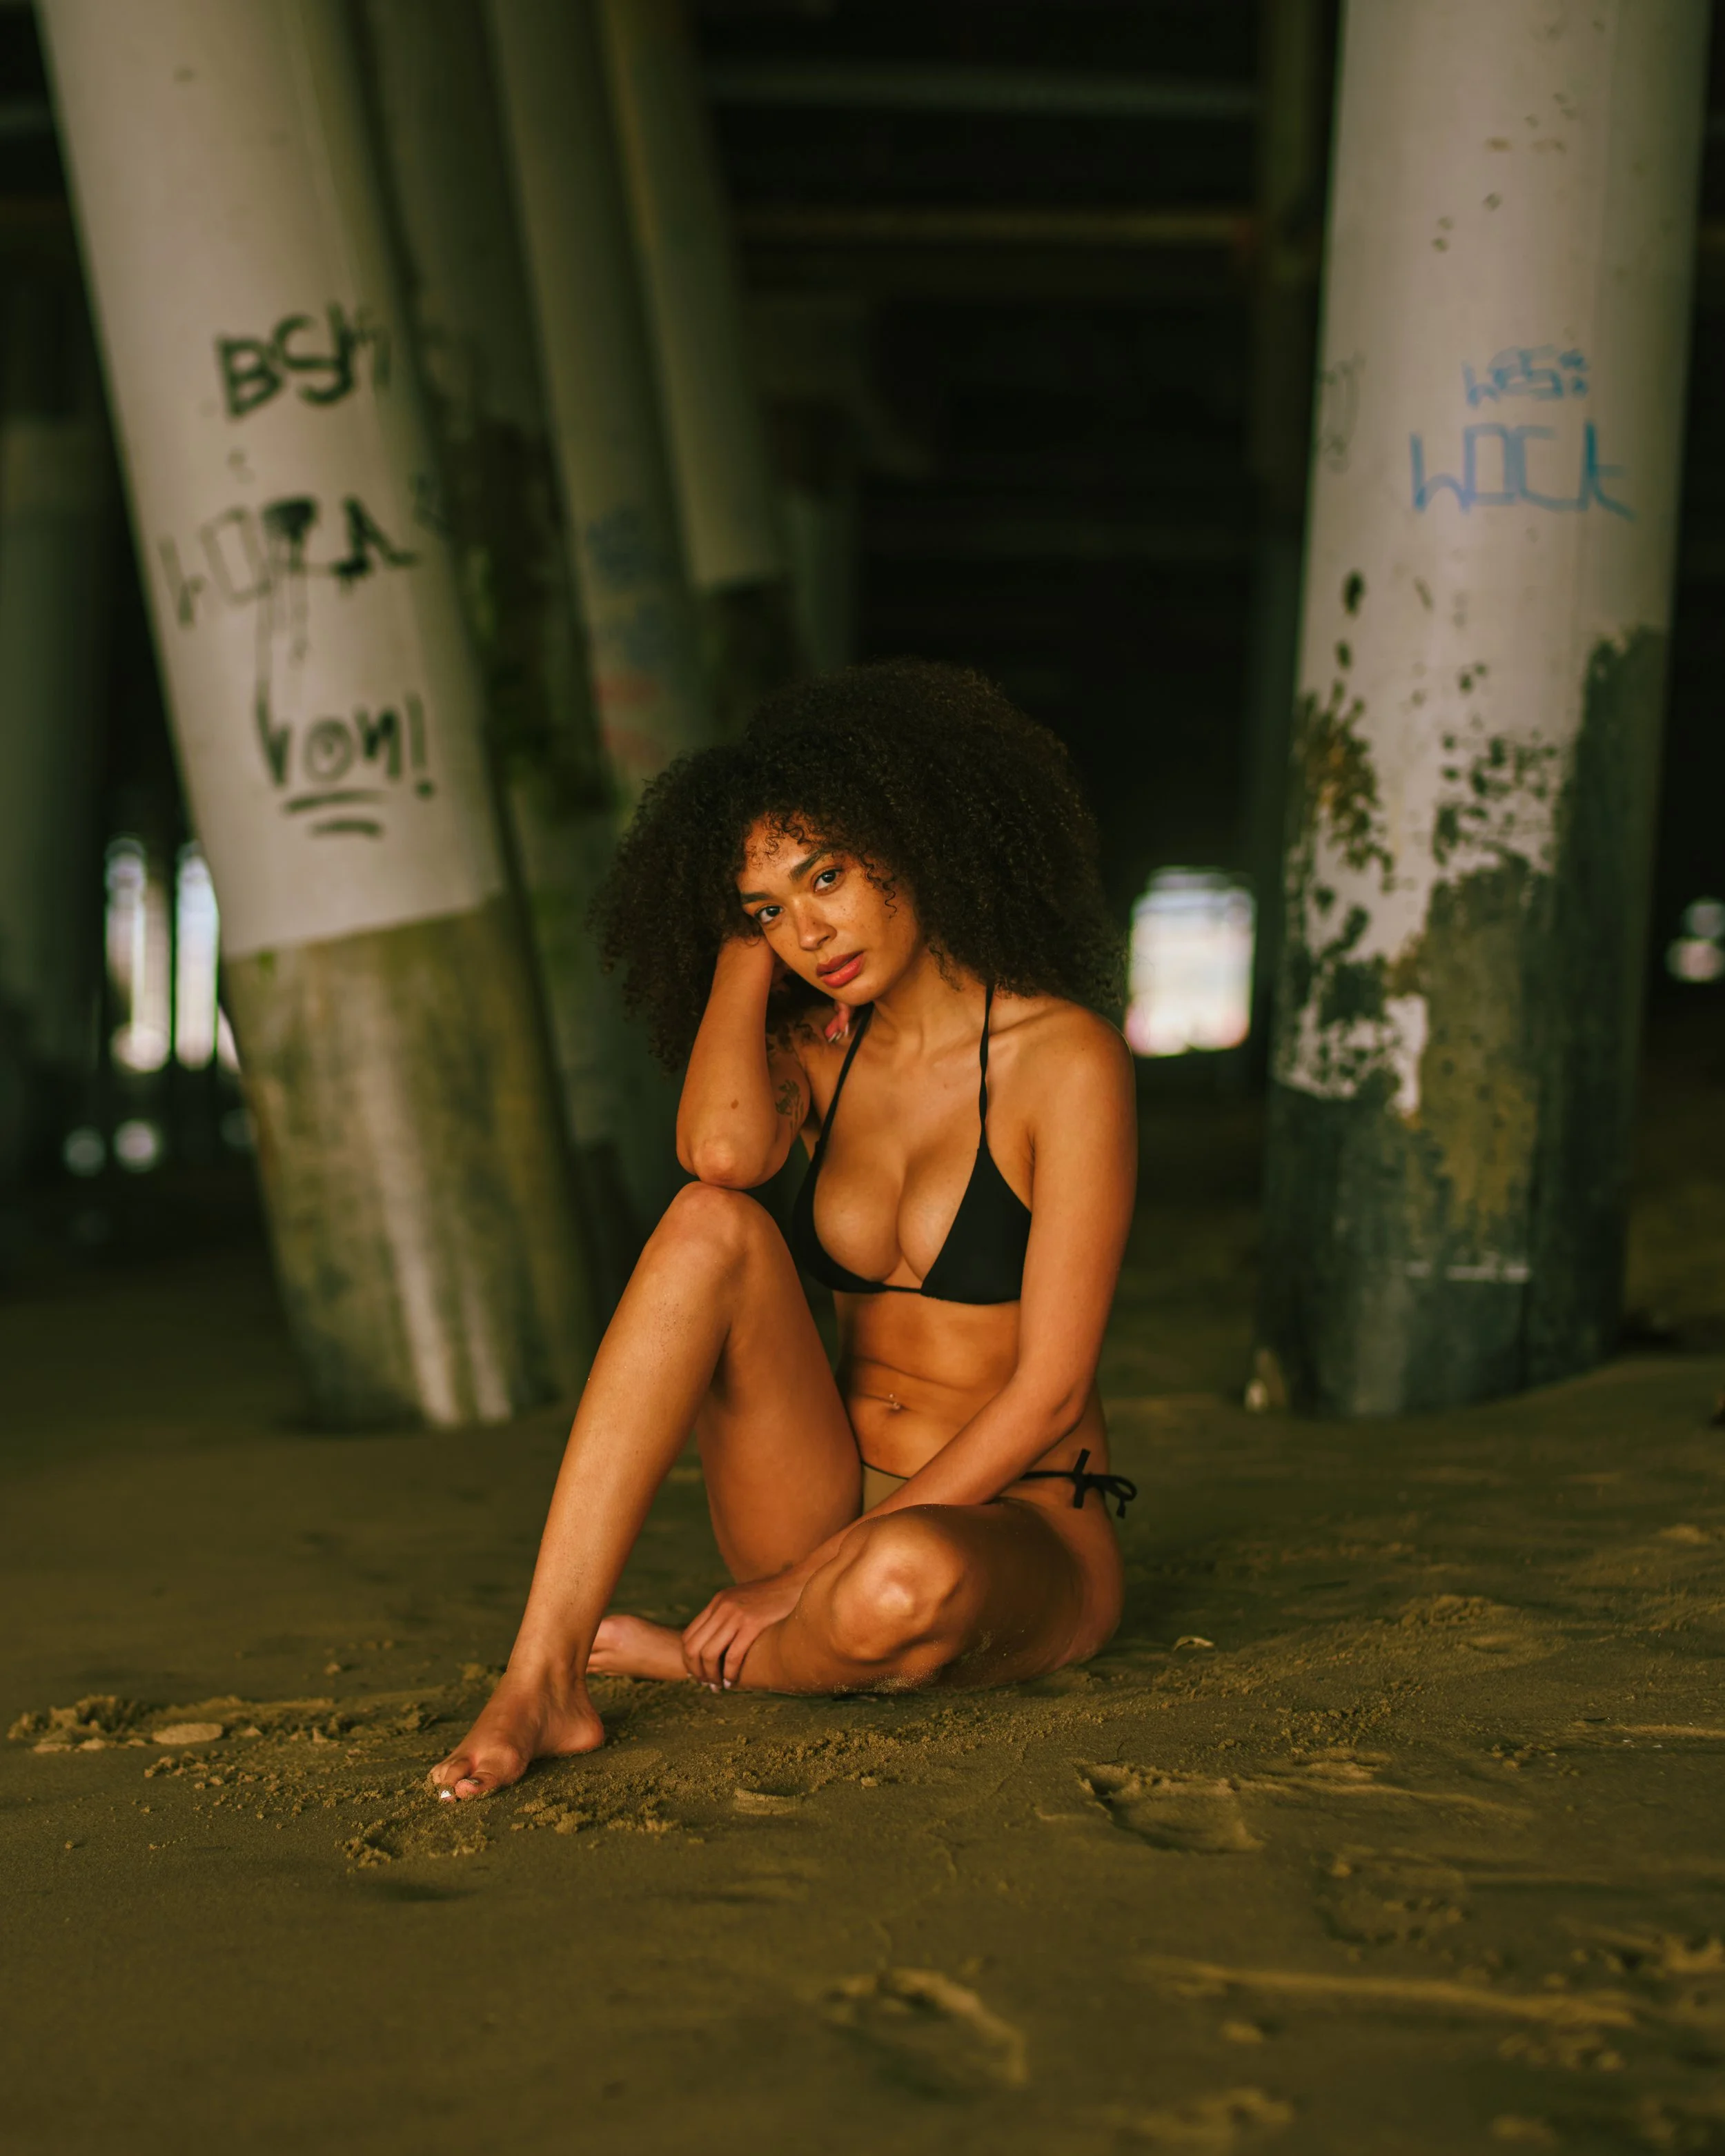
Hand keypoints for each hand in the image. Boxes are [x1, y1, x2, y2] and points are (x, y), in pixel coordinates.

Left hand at [681, 1569, 806, 1688]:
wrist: (799, 1582)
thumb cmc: (775, 1598)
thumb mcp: (744, 1601)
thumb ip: (729, 1616)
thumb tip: (719, 1643)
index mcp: (718, 1602)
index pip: (688, 1636)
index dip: (689, 1660)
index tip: (699, 1673)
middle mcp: (722, 1606)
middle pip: (693, 1647)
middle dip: (697, 1671)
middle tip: (707, 1685)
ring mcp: (736, 1614)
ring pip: (709, 1654)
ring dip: (711, 1676)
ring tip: (720, 1686)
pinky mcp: (753, 1623)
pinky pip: (732, 1655)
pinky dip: (729, 1673)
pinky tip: (733, 1681)